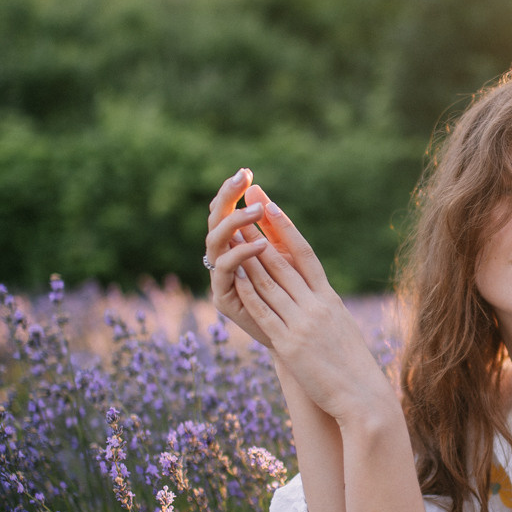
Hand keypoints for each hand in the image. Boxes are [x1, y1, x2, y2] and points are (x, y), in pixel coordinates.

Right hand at [205, 169, 289, 345]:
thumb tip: (259, 190)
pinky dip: (241, 254)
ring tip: (256, 211)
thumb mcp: (284, 254)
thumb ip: (272, 227)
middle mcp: (221, 259)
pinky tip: (260, 243)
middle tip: (242, 180)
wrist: (297, 338)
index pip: (225, 211)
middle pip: (214, 221)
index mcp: (233, 245)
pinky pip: (226, 269)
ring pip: (215, 242)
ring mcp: (219, 278)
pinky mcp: (222, 297)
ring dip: (235, 223)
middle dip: (226, 198)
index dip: (231, 192)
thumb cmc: (292, 295)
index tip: (246, 172)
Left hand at [233, 202, 394, 427]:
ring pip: (269, 283)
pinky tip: (234, 277)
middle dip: (260, 233)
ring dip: (247, 257)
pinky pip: (264, 313)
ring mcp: (302, 324)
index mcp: (329, 300)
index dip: (287, 229)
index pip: (306, 255)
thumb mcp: (341, 329)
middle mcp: (316, 306)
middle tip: (244, 209)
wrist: (363, 396)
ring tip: (231, 235)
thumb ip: (325, 310)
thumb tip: (316, 297)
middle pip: (283, 262)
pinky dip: (248, 292)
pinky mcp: (290, 345)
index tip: (272, 206)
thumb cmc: (354, 367)